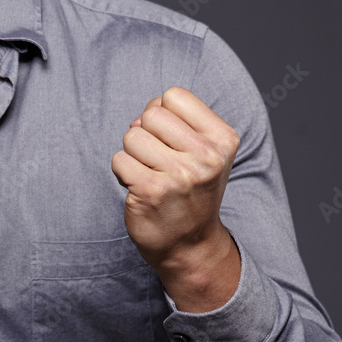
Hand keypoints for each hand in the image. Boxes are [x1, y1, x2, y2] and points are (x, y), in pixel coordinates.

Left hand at [111, 87, 240, 311]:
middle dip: (145, 133)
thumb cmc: (192, 191)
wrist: (191, 245)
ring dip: (133, 154)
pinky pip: (119, 160)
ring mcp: (180, 175)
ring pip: (131, 136)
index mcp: (223, 138)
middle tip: (159, 160)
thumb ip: (178, 122)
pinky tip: (140, 188)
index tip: (172, 141)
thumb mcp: (204, 151)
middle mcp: (207, 156)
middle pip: (150, 114)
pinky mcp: (151, 191)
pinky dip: (123, 173)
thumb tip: (141, 117)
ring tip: (151, 175)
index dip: (163, 114)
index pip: (174, 96)